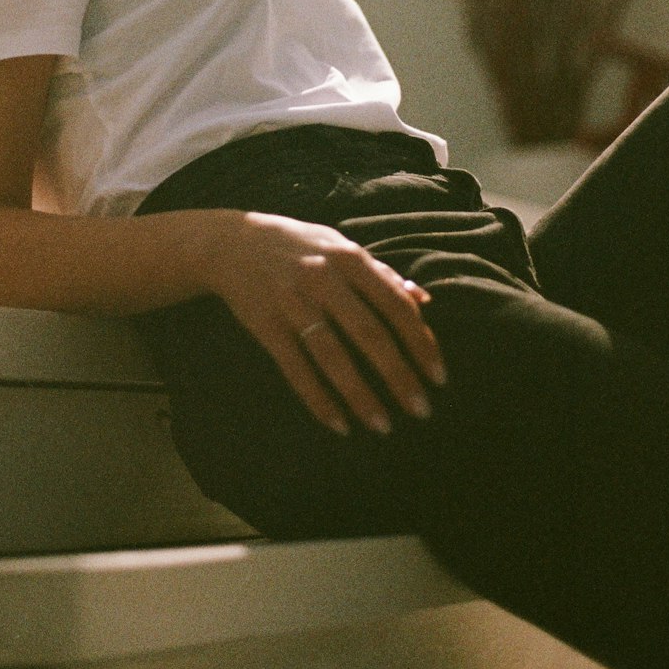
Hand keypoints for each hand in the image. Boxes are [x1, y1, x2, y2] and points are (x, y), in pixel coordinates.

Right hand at [206, 212, 447, 436]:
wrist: (230, 243)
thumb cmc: (297, 245)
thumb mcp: (340, 246)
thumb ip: (382, 272)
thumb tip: (424, 300)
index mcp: (349, 257)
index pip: (395, 304)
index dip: (420, 342)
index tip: (438, 376)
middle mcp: (323, 278)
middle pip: (369, 333)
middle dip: (399, 376)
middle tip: (421, 410)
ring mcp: (292, 303)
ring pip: (333, 357)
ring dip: (361, 395)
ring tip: (383, 426)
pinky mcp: (265, 325)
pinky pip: (296, 369)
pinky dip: (318, 399)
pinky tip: (339, 424)